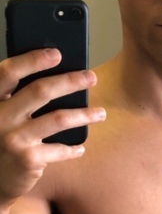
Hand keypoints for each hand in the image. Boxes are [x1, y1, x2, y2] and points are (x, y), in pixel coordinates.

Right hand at [0, 49, 105, 203]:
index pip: (8, 72)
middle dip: (70, 81)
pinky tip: (80, 148)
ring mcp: (14, 138)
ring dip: (83, 114)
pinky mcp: (28, 159)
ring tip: (100, 113)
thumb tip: (55, 80)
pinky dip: (73, 149)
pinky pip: (60, 149)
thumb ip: (14, 100)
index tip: (57, 54)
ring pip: (58, 119)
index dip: (32, 60)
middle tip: (91, 77)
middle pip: (40, 91)